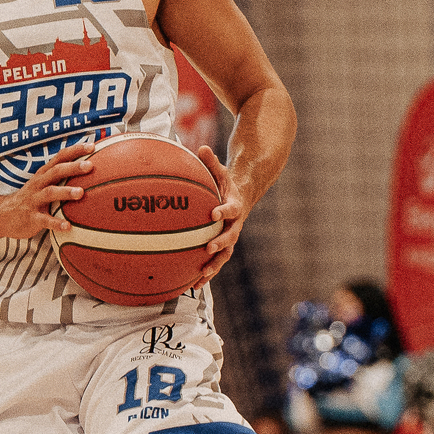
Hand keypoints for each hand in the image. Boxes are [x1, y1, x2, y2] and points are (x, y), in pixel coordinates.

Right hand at [0, 139, 94, 238]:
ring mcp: (34, 200)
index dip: (75, 150)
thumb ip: (62, 177)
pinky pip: (45, 220)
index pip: (59, 157)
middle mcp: (38, 184)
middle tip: (90, 166)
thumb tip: (90, 169)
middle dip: (73, 168)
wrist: (4, 215)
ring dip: (65, 192)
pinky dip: (56, 223)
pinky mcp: (31, 218)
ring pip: (50, 193)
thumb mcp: (44, 184)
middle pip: (56, 171)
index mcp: (43, 174)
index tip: (92, 146)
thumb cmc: (32, 198)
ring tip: (81, 193)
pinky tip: (68, 227)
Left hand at [197, 145, 245, 281]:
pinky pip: (215, 262)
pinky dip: (206, 273)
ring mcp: (230, 237)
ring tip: (200, 277)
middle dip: (220, 243)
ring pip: (224, 255)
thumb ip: (211, 162)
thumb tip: (200, 147)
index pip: (232, 209)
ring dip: (213, 266)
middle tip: (208, 248)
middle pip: (231, 237)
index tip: (214, 214)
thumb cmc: (225, 183)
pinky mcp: (223, 246)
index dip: (225, 211)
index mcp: (235, 206)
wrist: (242, 197)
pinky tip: (191, 286)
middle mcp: (235, 224)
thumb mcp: (220, 171)